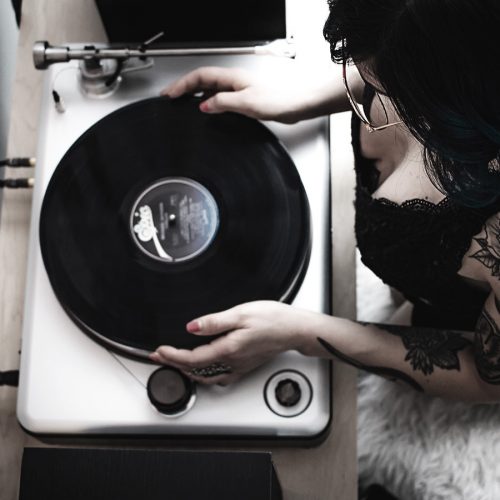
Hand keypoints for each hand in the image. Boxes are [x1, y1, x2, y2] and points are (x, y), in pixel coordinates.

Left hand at [150, 301, 313, 384]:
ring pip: (206, 376)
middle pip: (195, 370)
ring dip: (187, 369)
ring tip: (174, 361)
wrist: (294, 329)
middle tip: (159, 356)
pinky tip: (203, 368)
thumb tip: (191, 327)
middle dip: (174, 363)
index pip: (191, 359)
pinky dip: (203, 373)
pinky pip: (218, 376)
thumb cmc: (273, 320)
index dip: (172, 356)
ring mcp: (239, 367)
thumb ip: (214, 322)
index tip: (159, 350)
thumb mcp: (241, 314)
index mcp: (228, 350)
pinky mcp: (245, 366)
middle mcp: (232, 363)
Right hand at [161, 66, 315, 123]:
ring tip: (181, 104)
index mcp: (232, 77)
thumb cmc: (279, 100)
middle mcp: (233, 81)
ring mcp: (238, 89)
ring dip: (194, 94)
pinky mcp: (244, 99)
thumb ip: (223, 103)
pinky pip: (219, 97)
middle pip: (202, 80)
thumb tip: (204, 105)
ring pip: (210, 88)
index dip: (182, 85)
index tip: (170, 95)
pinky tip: (206, 110)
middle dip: (184, 88)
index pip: (200, 77)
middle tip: (170, 97)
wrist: (297, 105)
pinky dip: (207, 102)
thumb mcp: (247, 103)